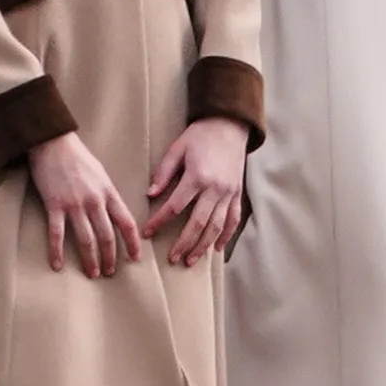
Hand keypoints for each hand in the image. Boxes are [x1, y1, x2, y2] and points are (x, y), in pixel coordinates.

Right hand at [28, 131, 141, 277]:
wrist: (53, 143)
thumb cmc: (78, 157)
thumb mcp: (101, 174)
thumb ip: (108, 194)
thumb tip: (114, 212)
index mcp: (109, 192)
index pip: (127, 222)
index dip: (132, 243)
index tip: (135, 258)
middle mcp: (95, 201)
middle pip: (107, 236)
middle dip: (111, 257)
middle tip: (110, 273)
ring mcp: (74, 204)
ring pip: (86, 239)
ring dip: (90, 259)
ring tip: (92, 274)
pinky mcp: (54, 205)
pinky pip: (57, 234)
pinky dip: (57, 251)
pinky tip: (57, 266)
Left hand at [146, 115, 248, 264]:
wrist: (230, 126)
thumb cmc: (200, 135)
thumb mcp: (177, 148)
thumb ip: (164, 172)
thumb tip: (150, 194)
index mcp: (197, 177)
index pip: (175, 207)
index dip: (159, 221)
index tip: (147, 233)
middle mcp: (215, 189)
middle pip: (198, 223)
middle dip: (184, 244)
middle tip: (172, 259)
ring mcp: (229, 193)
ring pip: (216, 226)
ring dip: (204, 246)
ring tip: (191, 260)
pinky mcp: (238, 193)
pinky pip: (233, 219)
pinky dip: (226, 235)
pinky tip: (217, 248)